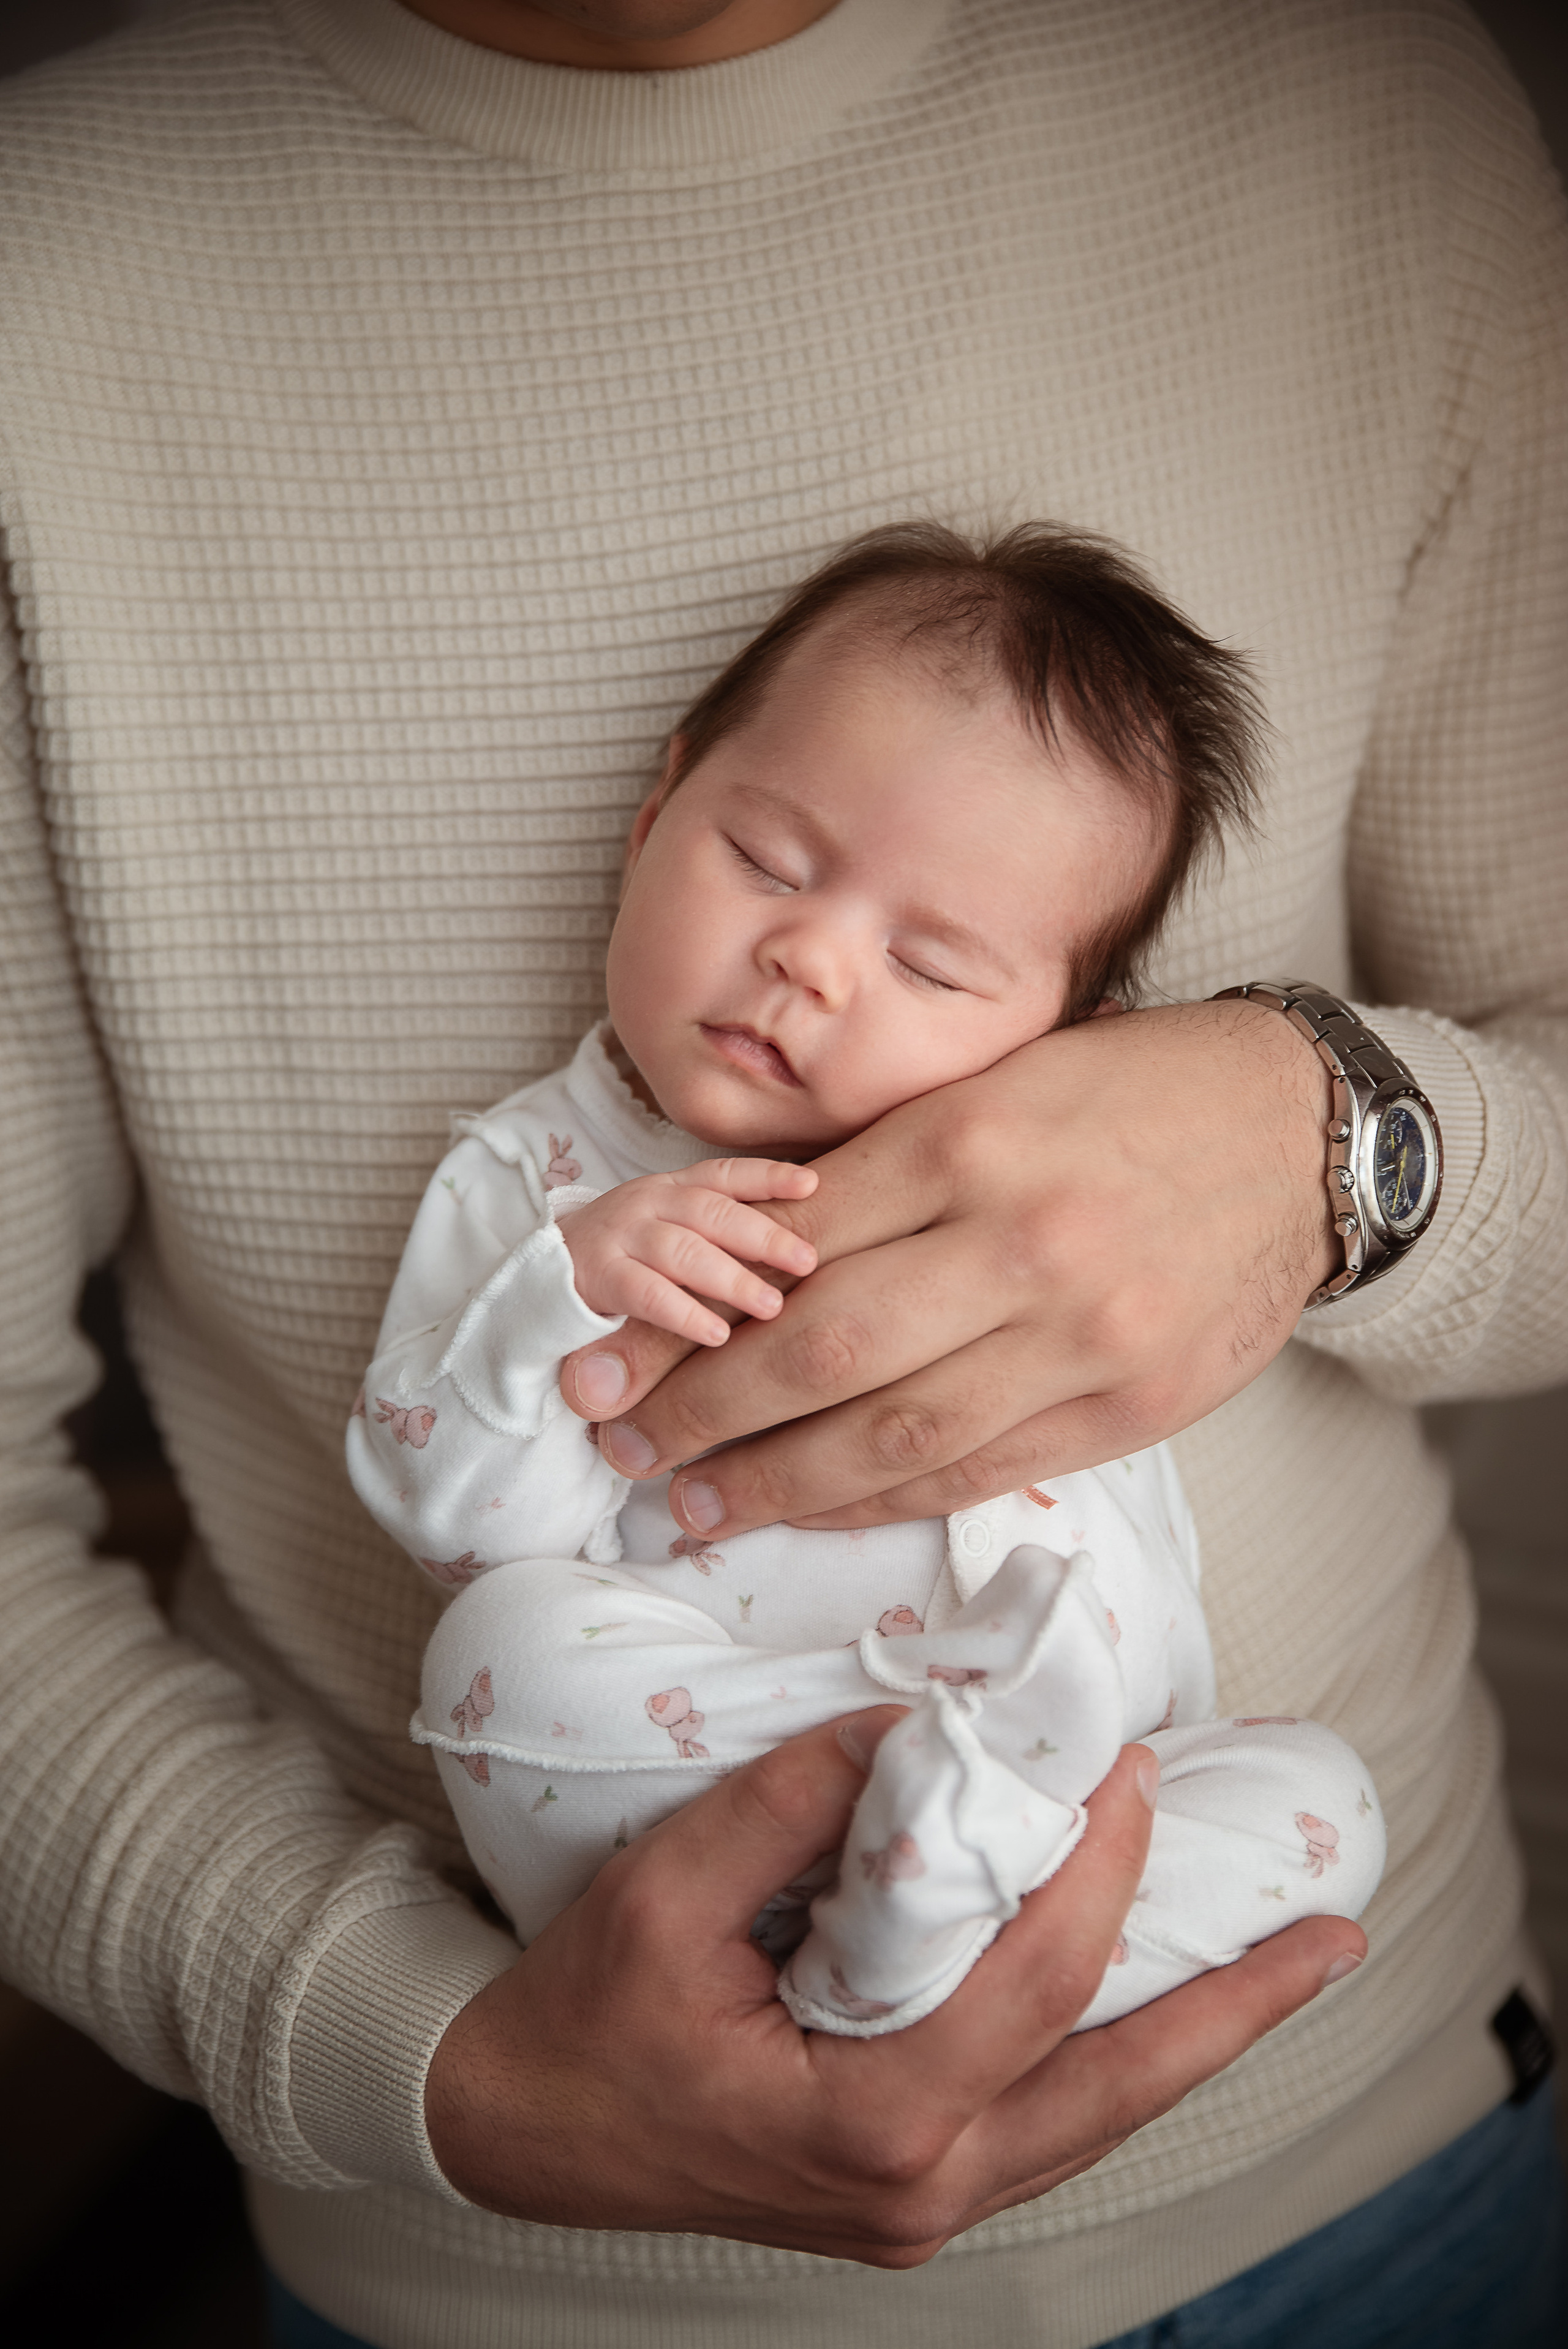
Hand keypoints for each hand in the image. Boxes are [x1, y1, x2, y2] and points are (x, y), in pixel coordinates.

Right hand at [424, 1715, 1364, 2260]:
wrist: (517, 2125)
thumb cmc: (585, 2016)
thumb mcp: (666, 1895)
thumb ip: (790, 1806)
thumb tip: (899, 1728)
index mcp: (867, 2120)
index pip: (1029, 1984)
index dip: (1093, 1870)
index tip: (1127, 1771)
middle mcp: (918, 2185)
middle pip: (1114, 2088)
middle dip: (1229, 2007)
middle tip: (1327, 1941)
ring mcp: (919, 2205)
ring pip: (1095, 2120)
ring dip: (1191, 2042)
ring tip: (1282, 1977)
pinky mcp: (904, 2190)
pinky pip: (1043, 2126)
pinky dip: (1108, 2061)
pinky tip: (1149, 2014)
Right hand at [556, 1159, 817, 1345]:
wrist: (539, 1276)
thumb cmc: (625, 1257)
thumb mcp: (669, 1231)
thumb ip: (717, 1233)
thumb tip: (794, 1249)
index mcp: (670, 1188)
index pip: (723, 1175)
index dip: (768, 1176)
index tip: (813, 1185)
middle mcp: (646, 1203)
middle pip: (711, 1211)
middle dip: (763, 1234)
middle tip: (809, 1260)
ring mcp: (619, 1237)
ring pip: (682, 1251)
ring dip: (731, 1278)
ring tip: (773, 1306)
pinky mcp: (595, 1277)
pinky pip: (645, 1293)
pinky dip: (684, 1313)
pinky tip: (717, 1335)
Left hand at [560, 1000, 1336, 1536]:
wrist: (1296, 1134)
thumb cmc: (1123, 1094)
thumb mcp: (991, 1085)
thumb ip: (875, 1173)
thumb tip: (739, 1259)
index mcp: (968, 1137)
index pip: (788, 1245)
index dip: (685, 1311)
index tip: (605, 1354)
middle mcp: (1019, 1240)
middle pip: (822, 1348)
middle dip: (701, 1407)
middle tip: (615, 1442)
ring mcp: (1081, 1335)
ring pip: (894, 1433)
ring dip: (773, 1480)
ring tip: (689, 1505)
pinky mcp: (1131, 1406)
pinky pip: (979, 1472)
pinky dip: (880, 1502)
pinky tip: (809, 1510)